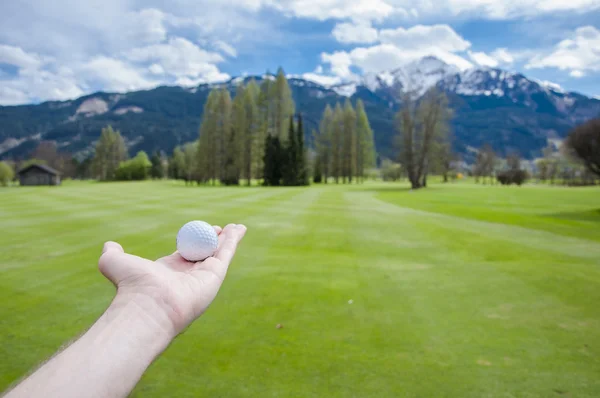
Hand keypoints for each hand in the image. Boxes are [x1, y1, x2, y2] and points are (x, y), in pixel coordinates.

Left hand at [98, 224, 246, 336]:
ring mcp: (203, 277)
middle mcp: (188, 276)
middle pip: (205, 253)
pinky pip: (226, 254)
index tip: (199, 228)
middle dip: (214, 240)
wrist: (147, 305)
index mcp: (169, 271)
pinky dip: (233, 241)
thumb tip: (109, 245)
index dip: (193, 240)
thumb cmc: (131, 286)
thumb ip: (112, 254)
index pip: (186, 253)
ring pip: (219, 253)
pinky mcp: (215, 277)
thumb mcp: (115, 263)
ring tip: (238, 227)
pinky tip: (239, 229)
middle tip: (220, 228)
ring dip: (228, 239)